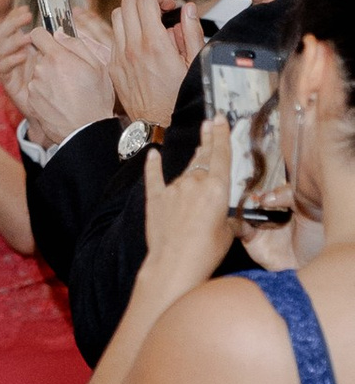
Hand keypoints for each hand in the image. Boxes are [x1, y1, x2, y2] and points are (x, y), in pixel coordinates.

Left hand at [0, 6, 116, 147]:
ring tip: (67, 92)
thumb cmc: (96, 98)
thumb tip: (59, 33)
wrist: (85, 131)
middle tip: (70, 74)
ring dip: (48, 78)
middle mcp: (40, 69)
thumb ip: (76, 45)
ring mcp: (34, 86)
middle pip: (40, 56)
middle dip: (52, 61)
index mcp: (57, 57)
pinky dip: (45, 94)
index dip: (45, 37)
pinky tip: (60, 102)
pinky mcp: (30, 101)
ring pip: (38, 74)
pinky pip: (36, 90)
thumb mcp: (97, 66)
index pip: (37, 34)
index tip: (53, 43)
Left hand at [108, 0, 202, 133]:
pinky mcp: (112, 66)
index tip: (168, 5)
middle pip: (127, 4)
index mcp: (154, 45)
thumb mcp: (194, 64)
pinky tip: (140, 42)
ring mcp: (119, 56)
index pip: (145, 2)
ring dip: (133, 13)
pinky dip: (126, 31)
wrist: (157, 124)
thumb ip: (192, 32)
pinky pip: (114, 37)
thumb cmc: (177, 98)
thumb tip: (188, 10)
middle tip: (158, 10)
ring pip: (116, 17)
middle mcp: (132, 48)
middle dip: (145, 0)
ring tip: (148, 23)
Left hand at [139, 131, 236, 294]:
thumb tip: (231, 220)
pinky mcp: (155, 199)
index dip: (221, 135)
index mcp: (216, 188)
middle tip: (208, 124)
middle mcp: (194, 182)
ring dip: (191, 164)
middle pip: (202, 157)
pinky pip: (154, 178)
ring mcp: (173, 189)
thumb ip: (230, 219)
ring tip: (197, 150)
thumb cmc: (206, 251)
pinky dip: (153, 166)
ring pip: (185, 172)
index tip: (219, 119)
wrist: (173, 263)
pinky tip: (152, 155)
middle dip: (207, 140)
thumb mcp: (229, 233)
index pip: (220, 155)